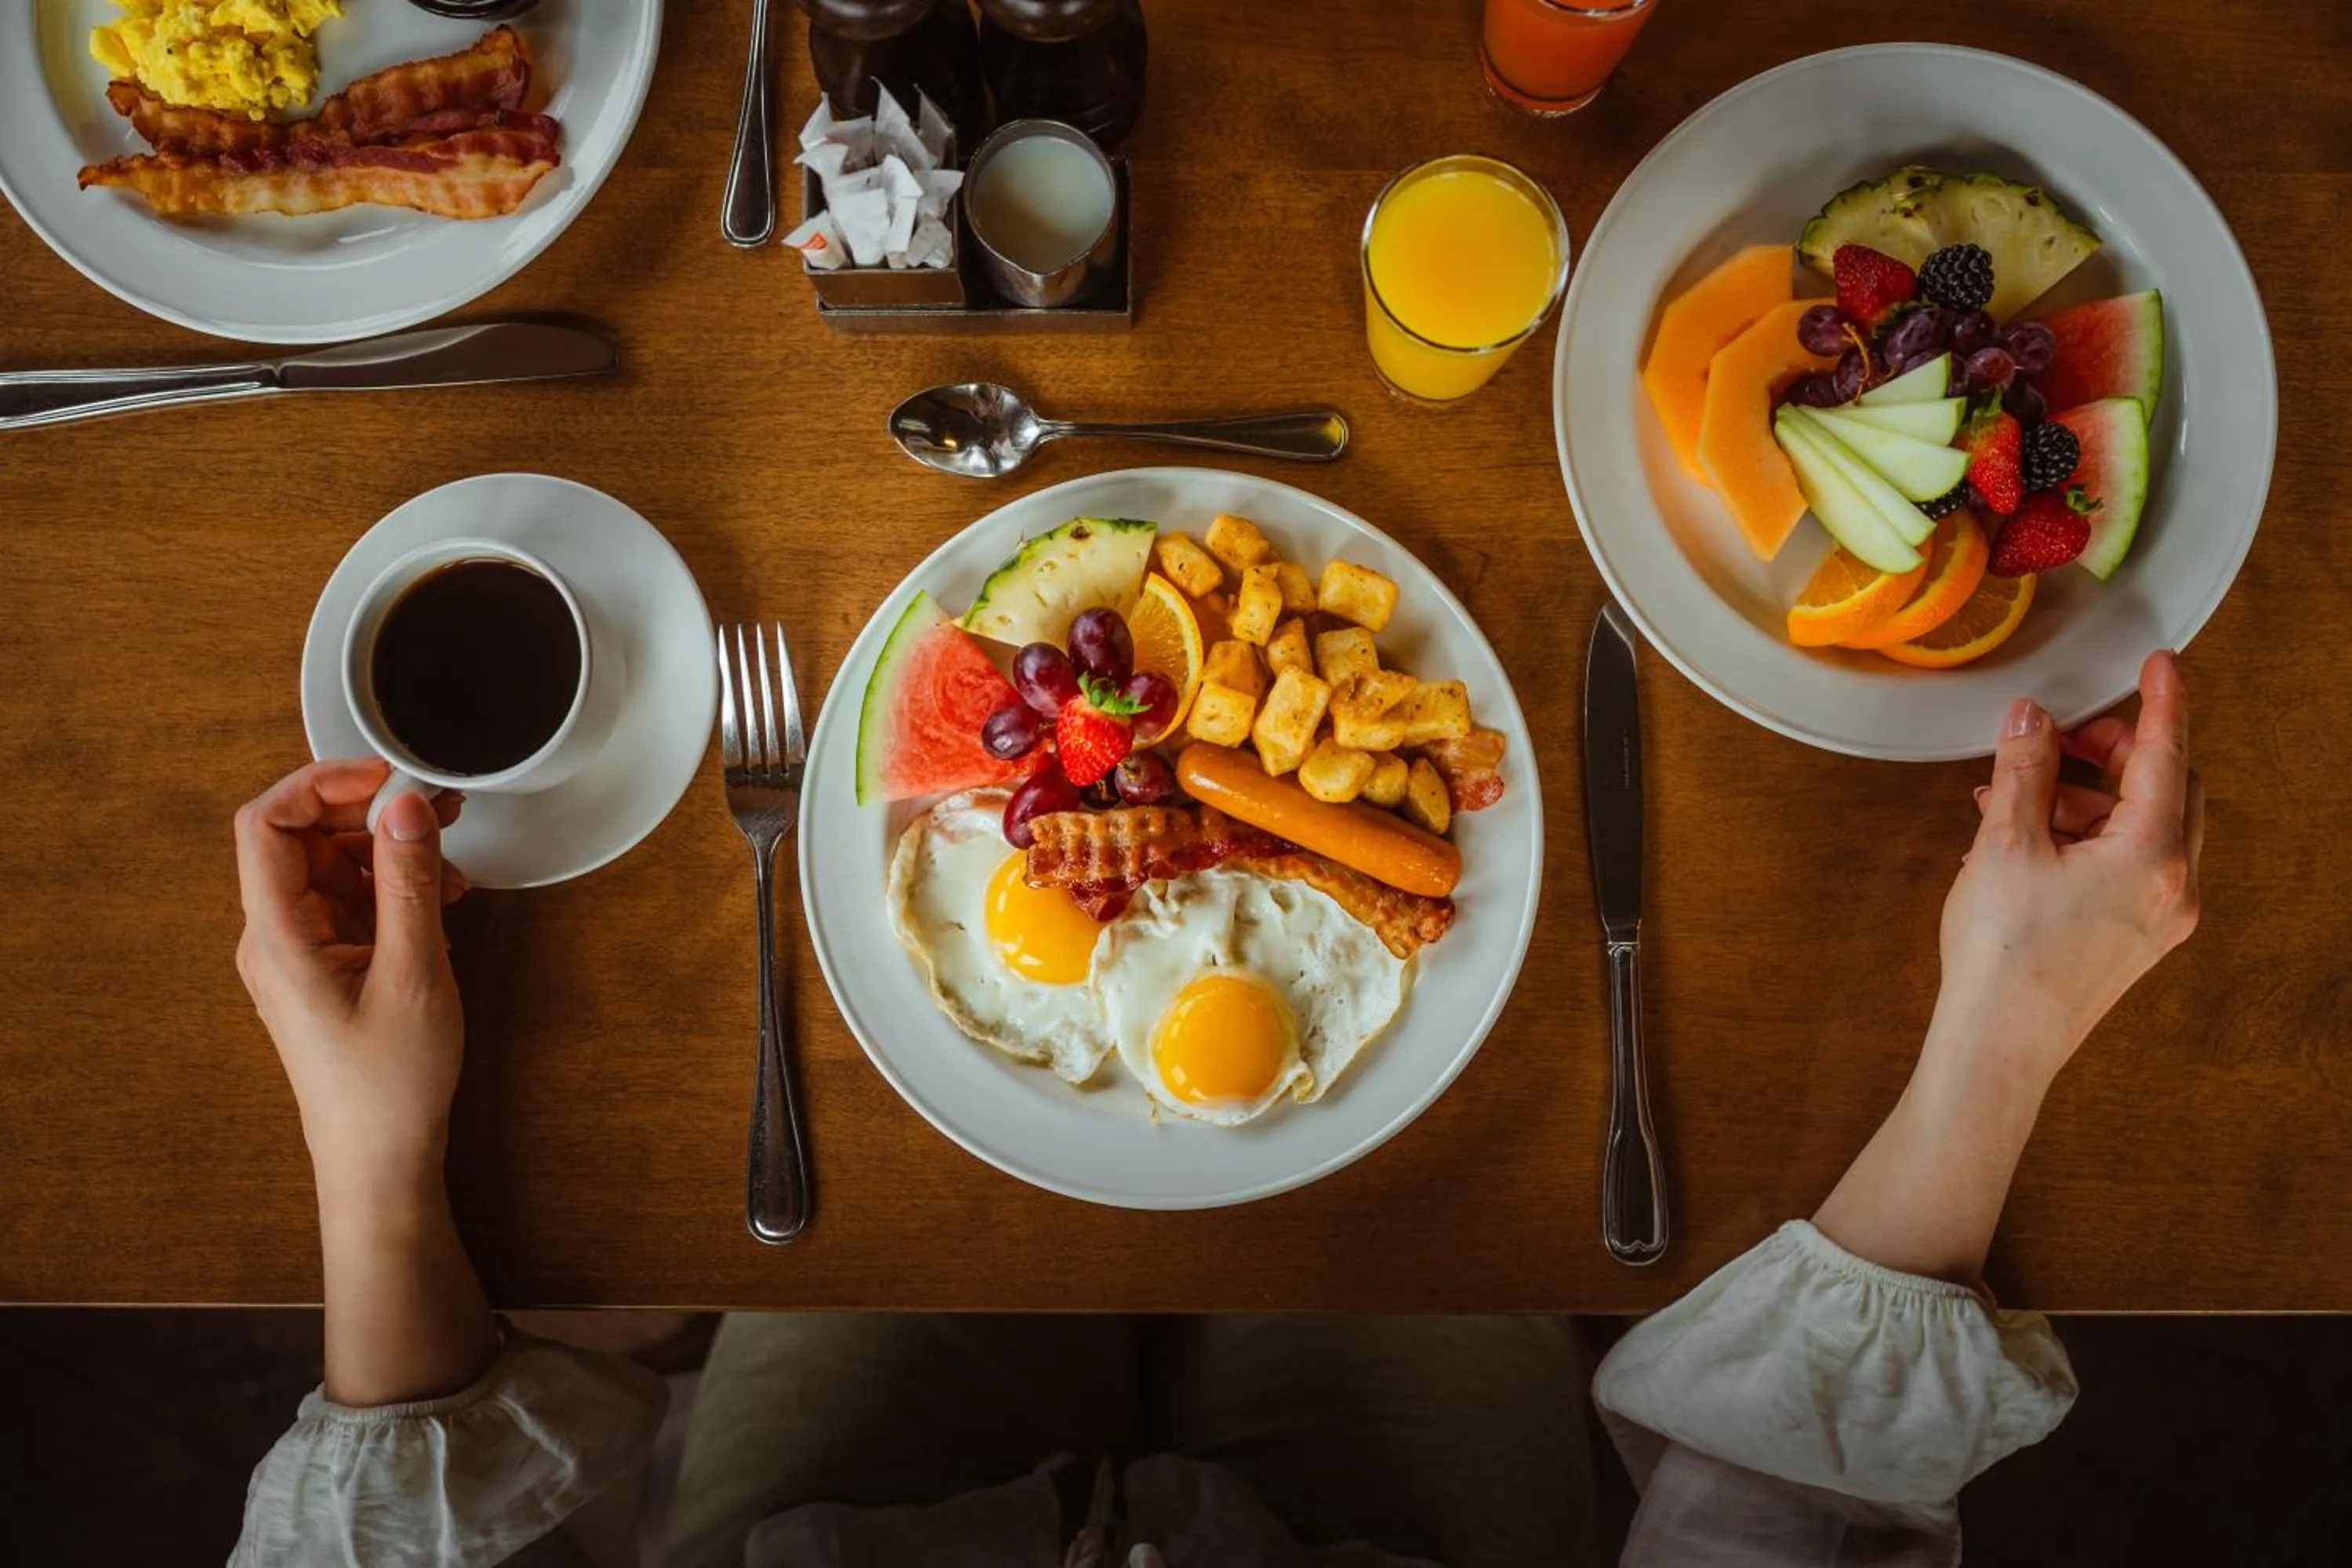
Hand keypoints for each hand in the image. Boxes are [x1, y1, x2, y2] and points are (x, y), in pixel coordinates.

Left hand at [233, 760, 467, 1194]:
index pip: (268, 826)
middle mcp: (275, 937)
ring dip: (390, 855)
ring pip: (334, 870)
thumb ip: (407, 882)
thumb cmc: (388, 1083)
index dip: (320, 783)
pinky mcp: (326, 968)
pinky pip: (352, 905)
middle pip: (304, 841)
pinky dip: (394, 891)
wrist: (380, 1160)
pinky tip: (440, 904)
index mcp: (277, 936)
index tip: (384, 775)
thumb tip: (404, 804)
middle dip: (369, 814)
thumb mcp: (413, 973)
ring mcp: (299, 953)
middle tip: (437, 806)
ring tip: (451, 866)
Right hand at [1943, 649, 2203, 1081]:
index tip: (2159, 664)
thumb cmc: (2002, 956)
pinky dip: (2092, 835)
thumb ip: (2023, 771)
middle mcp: (2173, 886)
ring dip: (2094, 795)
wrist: (1998, 1046)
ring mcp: (2161, 917)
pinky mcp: (2138, 939)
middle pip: (2170, 788)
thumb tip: (2033, 719)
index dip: (2163, 700)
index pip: (2166, 754)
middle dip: (2120, 752)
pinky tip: (2030, 838)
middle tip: (2063, 737)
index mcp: (2150, 855)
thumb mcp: (2003, 844)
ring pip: (2149, 826)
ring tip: (2020, 795)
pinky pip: (2133, 864)